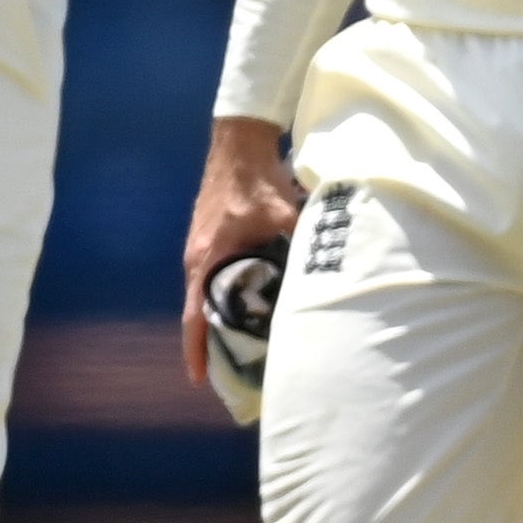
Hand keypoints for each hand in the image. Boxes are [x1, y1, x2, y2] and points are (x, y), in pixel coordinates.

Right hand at [182, 118, 303, 387]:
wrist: (240, 145)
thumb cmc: (256, 178)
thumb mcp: (281, 212)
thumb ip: (302, 238)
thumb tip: (328, 263)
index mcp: (206, 258)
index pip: (194, 315)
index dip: (196, 349)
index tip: (199, 378)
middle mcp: (198, 258)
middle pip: (201, 311)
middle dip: (214, 342)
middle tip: (235, 371)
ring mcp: (203, 250)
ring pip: (211, 296)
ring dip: (223, 320)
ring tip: (245, 349)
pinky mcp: (214, 241)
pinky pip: (218, 280)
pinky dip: (229, 298)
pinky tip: (251, 310)